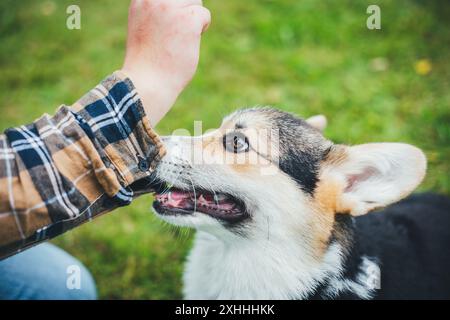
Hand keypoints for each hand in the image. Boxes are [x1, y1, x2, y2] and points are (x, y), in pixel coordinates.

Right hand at [122, 0, 210, 125]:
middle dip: (185, 12)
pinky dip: (202, 28)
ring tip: (180, 40)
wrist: (147, 82)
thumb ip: (158, 12)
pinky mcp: (188, 20)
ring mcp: (170, 8)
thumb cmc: (148, 60)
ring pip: (195, 2)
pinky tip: (189, 43)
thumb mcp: (146, 27)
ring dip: (193, 19)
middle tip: (178, 34)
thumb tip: (183, 6)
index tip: (173, 25)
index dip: (174, 7)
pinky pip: (204, 14)